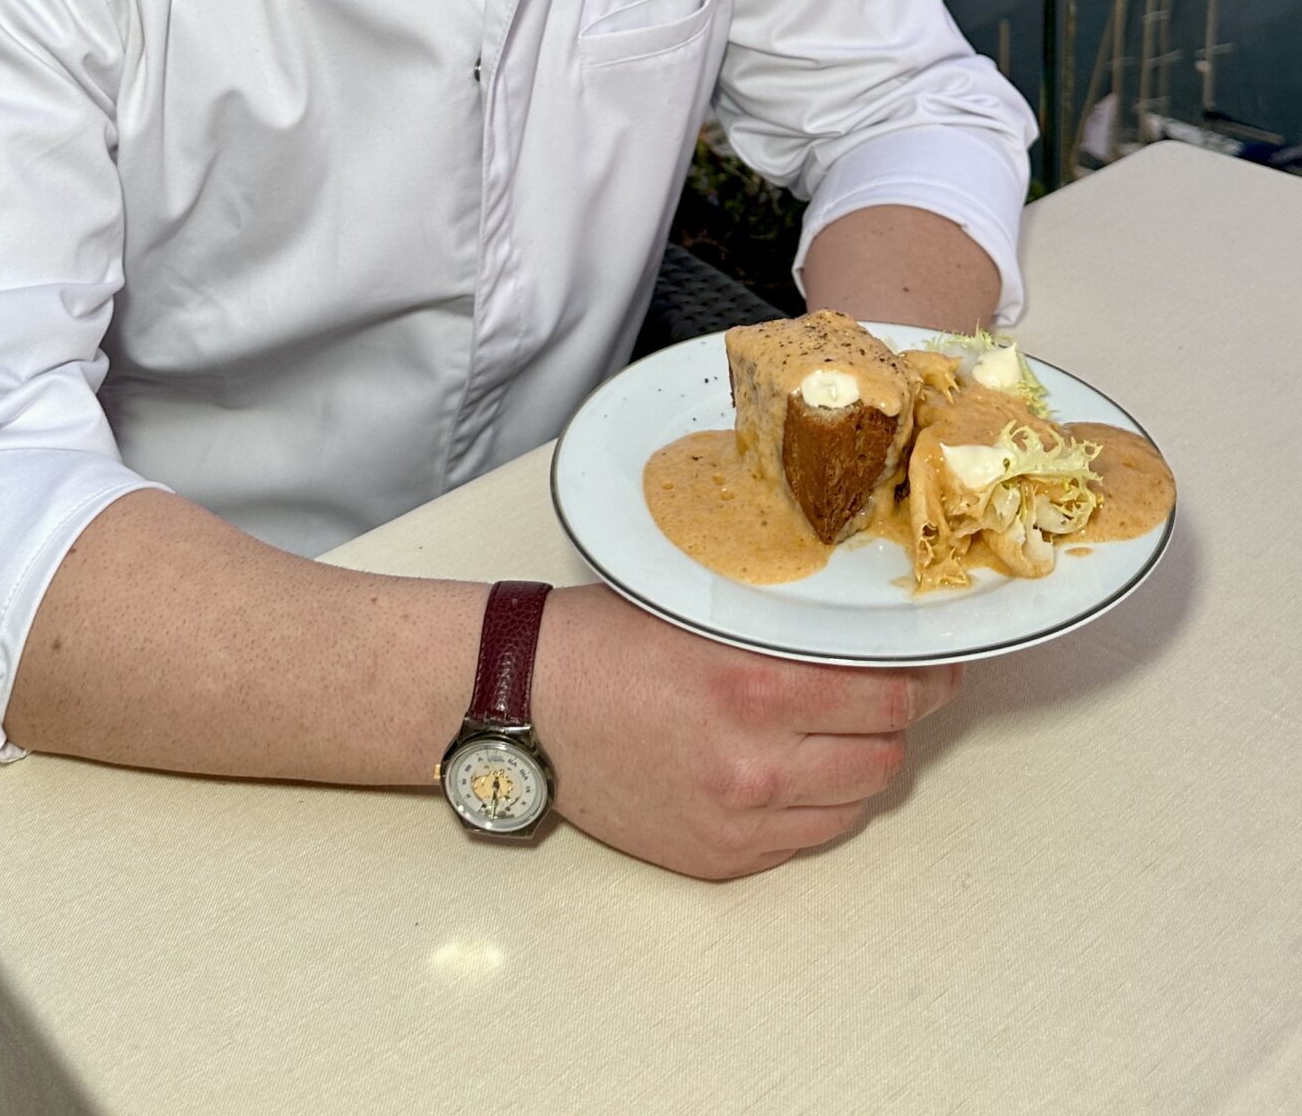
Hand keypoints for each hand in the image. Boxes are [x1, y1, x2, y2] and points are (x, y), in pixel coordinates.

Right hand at [529, 583, 960, 880]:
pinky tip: (790, 766)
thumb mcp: (705, 606)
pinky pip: (810, 837)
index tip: (939, 663)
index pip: (893, 692)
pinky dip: (816, 803)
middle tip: (892, 689)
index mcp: (758, 682)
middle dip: (897, 718)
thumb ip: (787, 625)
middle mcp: (757, 761)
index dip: (928, 676)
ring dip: (859, 762)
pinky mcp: (721, 858)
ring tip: (834, 728)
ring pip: (857, 800)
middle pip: (886, 752)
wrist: (526, 702)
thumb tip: (868, 627)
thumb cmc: (606, 640)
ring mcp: (740, 820)